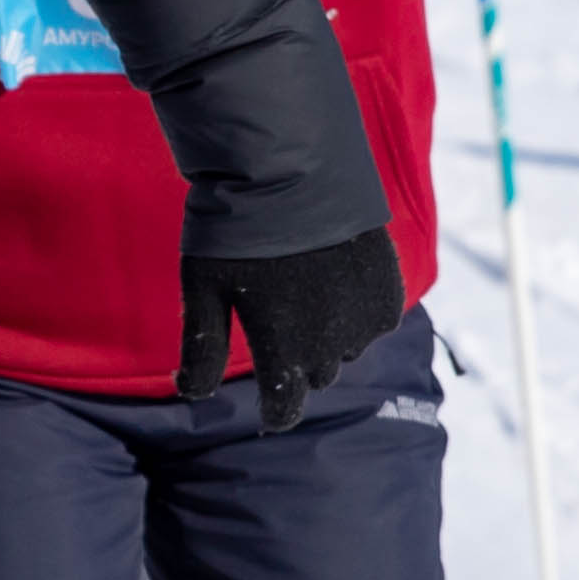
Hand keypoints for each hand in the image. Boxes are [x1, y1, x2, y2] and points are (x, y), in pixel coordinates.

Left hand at [179, 222, 407, 431]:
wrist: (295, 168)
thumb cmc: (236, 229)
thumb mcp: (204, 287)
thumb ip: (201, 348)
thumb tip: (189, 392)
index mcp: (282, 354)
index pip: (283, 410)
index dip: (273, 410)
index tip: (268, 402)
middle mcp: (329, 349)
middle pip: (314, 376)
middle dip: (297, 359)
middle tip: (277, 314)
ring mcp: (364, 323)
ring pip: (344, 350)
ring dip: (328, 334)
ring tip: (305, 286)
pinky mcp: (389, 296)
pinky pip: (372, 322)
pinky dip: (356, 310)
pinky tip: (335, 274)